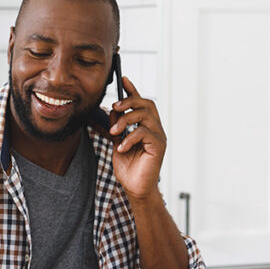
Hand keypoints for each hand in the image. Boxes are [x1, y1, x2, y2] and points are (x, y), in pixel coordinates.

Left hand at [107, 76, 165, 201]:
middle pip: (146, 103)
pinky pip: (144, 133)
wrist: (135, 188)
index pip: (141, 103)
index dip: (133, 90)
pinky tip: (121, 148)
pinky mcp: (159, 146)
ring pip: (145, 115)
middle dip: (129, 101)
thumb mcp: (117, 143)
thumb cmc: (128, 168)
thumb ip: (116, 127)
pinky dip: (129, 138)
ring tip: (113, 133)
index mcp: (146, 126)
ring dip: (126, 121)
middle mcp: (155, 128)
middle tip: (114, 107)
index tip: (123, 79)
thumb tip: (110, 111)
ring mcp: (159, 137)